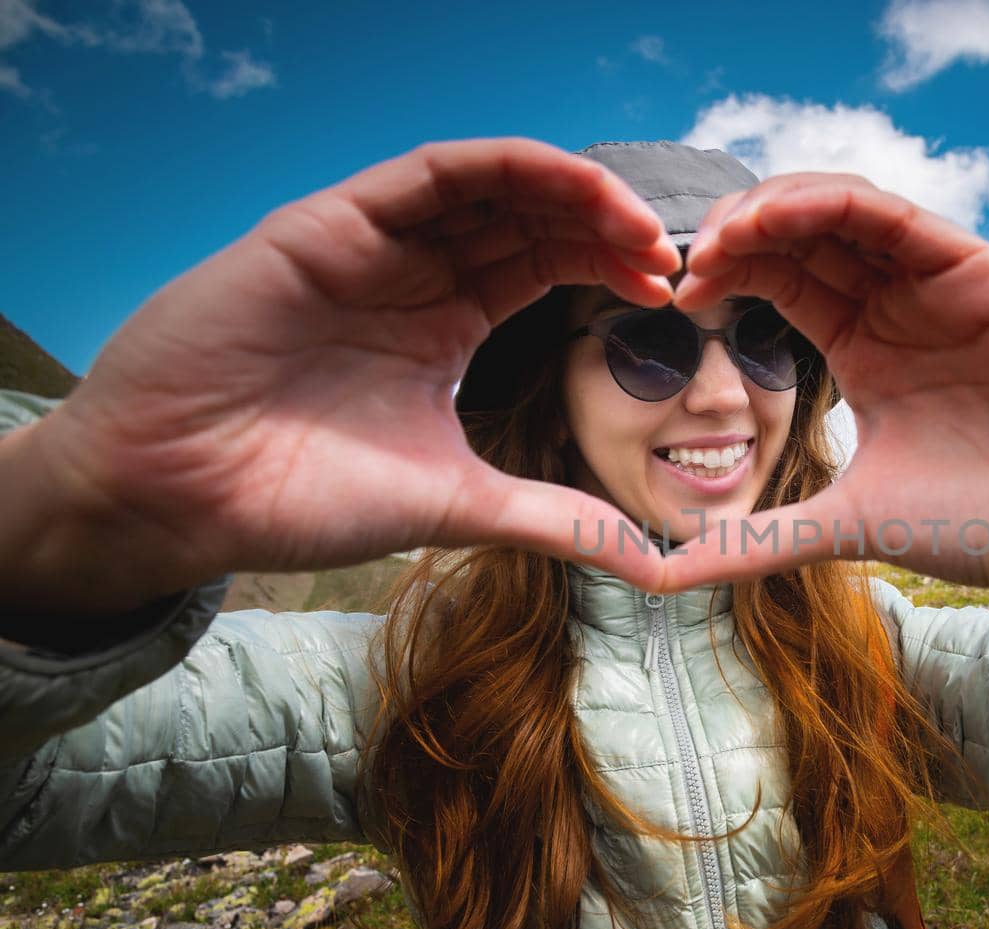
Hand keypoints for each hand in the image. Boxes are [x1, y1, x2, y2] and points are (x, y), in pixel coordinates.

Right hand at [5, 137, 681, 613]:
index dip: (609, 265)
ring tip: (635, 223)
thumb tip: (652, 561)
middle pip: (528, 217)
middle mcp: (412, 273)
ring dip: (570, 189)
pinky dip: (505, 168)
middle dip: (606, 225)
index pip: (543, 265)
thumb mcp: (459, 502)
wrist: (179, 497)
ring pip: (489, 182)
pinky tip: (568, 188)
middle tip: (670, 257)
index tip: (672, 294)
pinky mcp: (326, 225)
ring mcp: (370, 244)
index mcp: (443, 323)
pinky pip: (428, 173)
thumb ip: (555, 519)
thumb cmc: (300, 497)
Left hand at [667, 173, 988, 621]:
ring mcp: (939, 283)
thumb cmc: (988, 524)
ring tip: (719, 236)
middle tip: (675, 261)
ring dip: (772, 209)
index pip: (780, 282)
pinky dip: (831, 205)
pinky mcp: (981, 271)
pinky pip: (895, 217)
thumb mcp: (845, 527)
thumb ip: (754, 544)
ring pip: (840, 209)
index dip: (722, 276)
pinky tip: (776, 220)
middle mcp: (898, 306)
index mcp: (865, 351)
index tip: (669, 300)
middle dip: (733, 235)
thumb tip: (658, 579)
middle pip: (799, 236)